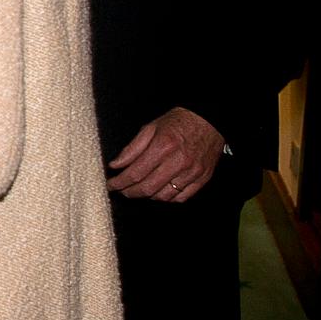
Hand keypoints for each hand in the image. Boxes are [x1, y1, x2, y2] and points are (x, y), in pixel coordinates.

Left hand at [108, 107, 224, 201]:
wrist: (209, 121)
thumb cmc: (179, 122)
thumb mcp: (150, 128)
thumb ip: (131, 148)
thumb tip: (115, 165)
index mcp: (163, 146)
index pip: (135, 173)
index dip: (119, 182)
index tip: (111, 185)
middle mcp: (178, 161)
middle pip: (148, 188)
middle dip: (129, 193)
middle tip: (121, 190)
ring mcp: (192, 172)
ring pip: (163, 196)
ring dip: (147, 196)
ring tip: (139, 189)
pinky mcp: (202, 179)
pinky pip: (181, 198)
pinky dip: (167, 198)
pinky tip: (158, 191)